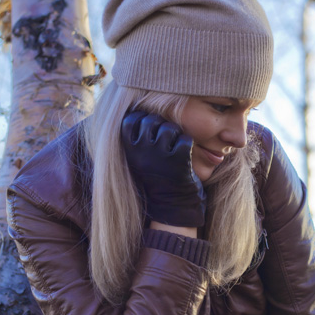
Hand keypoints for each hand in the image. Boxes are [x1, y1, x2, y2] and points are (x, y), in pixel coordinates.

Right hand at [121, 111, 205, 227]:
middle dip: (160, 126)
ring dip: (175, 135)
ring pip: (169, 128)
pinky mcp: (178, 163)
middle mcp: (140, 153)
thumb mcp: (138, 158)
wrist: (171, 208)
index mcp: (127, 151)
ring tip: (174, 149)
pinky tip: (184, 157)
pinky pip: (184, 140)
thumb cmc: (156, 178)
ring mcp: (159, 157)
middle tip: (165, 142)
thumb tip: (138, 106)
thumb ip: (136, 137)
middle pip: (151, 120)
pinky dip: (187, 145)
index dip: (142, 120)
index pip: (131, 120)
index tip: (149, 132)